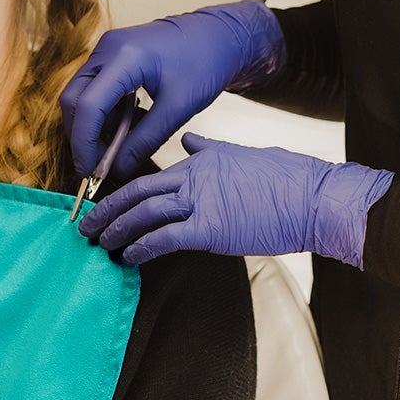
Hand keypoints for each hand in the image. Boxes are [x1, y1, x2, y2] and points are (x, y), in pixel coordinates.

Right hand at [60, 1, 285, 179]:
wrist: (219, 36)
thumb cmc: (205, 64)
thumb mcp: (178, 109)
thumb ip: (145, 141)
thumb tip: (116, 170)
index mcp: (124, 56)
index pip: (87, 106)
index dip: (83, 144)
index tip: (89, 173)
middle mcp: (108, 48)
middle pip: (73, 100)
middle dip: (83, 136)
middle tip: (100, 164)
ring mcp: (107, 50)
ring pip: (82, 96)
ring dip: (97, 125)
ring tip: (129, 139)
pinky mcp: (112, 56)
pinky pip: (96, 90)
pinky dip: (108, 113)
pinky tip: (134, 121)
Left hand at [77, 131, 393, 266]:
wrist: (313, 197)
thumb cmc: (287, 180)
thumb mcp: (242, 155)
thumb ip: (210, 151)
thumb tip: (190, 142)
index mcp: (201, 161)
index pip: (151, 176)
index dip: (123, 193)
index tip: (107, 206)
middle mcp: (194, 177)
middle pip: (137, 192)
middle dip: (107, 210)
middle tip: (86, 225)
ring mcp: (201, 202)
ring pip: (143, 213)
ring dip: (117, 230)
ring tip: (101, 244)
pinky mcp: (210, 228)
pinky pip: (163, 238)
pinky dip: (141, 248)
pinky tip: (129, 258)